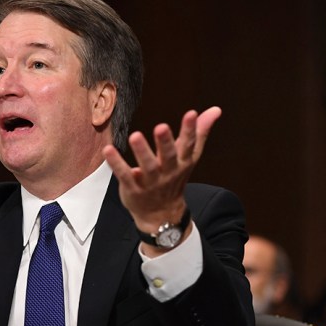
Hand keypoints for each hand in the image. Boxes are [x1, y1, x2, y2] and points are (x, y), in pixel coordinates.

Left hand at [103, 107, 221, 247]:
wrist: (161, 215)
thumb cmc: (174, 179)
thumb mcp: (189, 157)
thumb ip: (199, 133)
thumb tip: (215, 110)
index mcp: (182, 162)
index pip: (188, 145)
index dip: (191, 130)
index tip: (192, 114)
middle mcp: (168, 172)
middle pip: (169, 156)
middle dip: (165, 142)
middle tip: (161, 127)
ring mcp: (150, 181)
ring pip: (147, 166)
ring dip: (141, 151)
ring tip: (135, 136)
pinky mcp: (133, 188)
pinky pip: (125, 175)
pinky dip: (116, 163)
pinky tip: (109, 150)